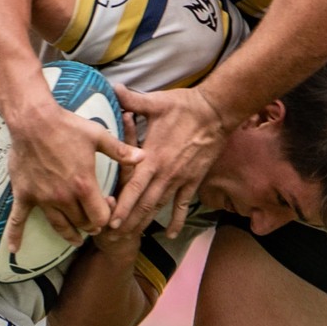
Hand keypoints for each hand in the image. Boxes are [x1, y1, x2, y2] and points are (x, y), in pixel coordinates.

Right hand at [5, 98, 141, 248]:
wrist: (33, 120)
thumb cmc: (67, 126)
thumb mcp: (98, 136)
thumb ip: (121, 151)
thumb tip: (144, 157)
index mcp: (84, 185)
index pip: (100, 216)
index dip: (107, 217)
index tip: (107, 209)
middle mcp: (64, 197)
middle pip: (81, 223)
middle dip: (91, 224)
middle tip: (93, 221)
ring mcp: (43, 198)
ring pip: (59, 226)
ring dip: (70, 234)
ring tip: (76, 239)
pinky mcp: (24, 195)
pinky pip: (19, 219)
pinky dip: (15, 236)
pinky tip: (14, 250)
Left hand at [109, 85, 226, 237]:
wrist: (217, 112)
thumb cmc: (185, 106)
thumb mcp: (155, 102)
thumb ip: (131, 100)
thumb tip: (111, 88)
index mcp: (153, 157)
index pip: (133, 188)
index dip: (121, 206)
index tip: (109, 221)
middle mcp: (165, 173)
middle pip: (144, 204)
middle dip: (129, 222)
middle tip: (114, 238)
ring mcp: (180, 179)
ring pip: (160, 207)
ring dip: (146, 223)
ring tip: (132, 237)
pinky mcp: (194, 180)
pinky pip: (184, 205)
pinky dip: (177, 220)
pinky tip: (170, 234)